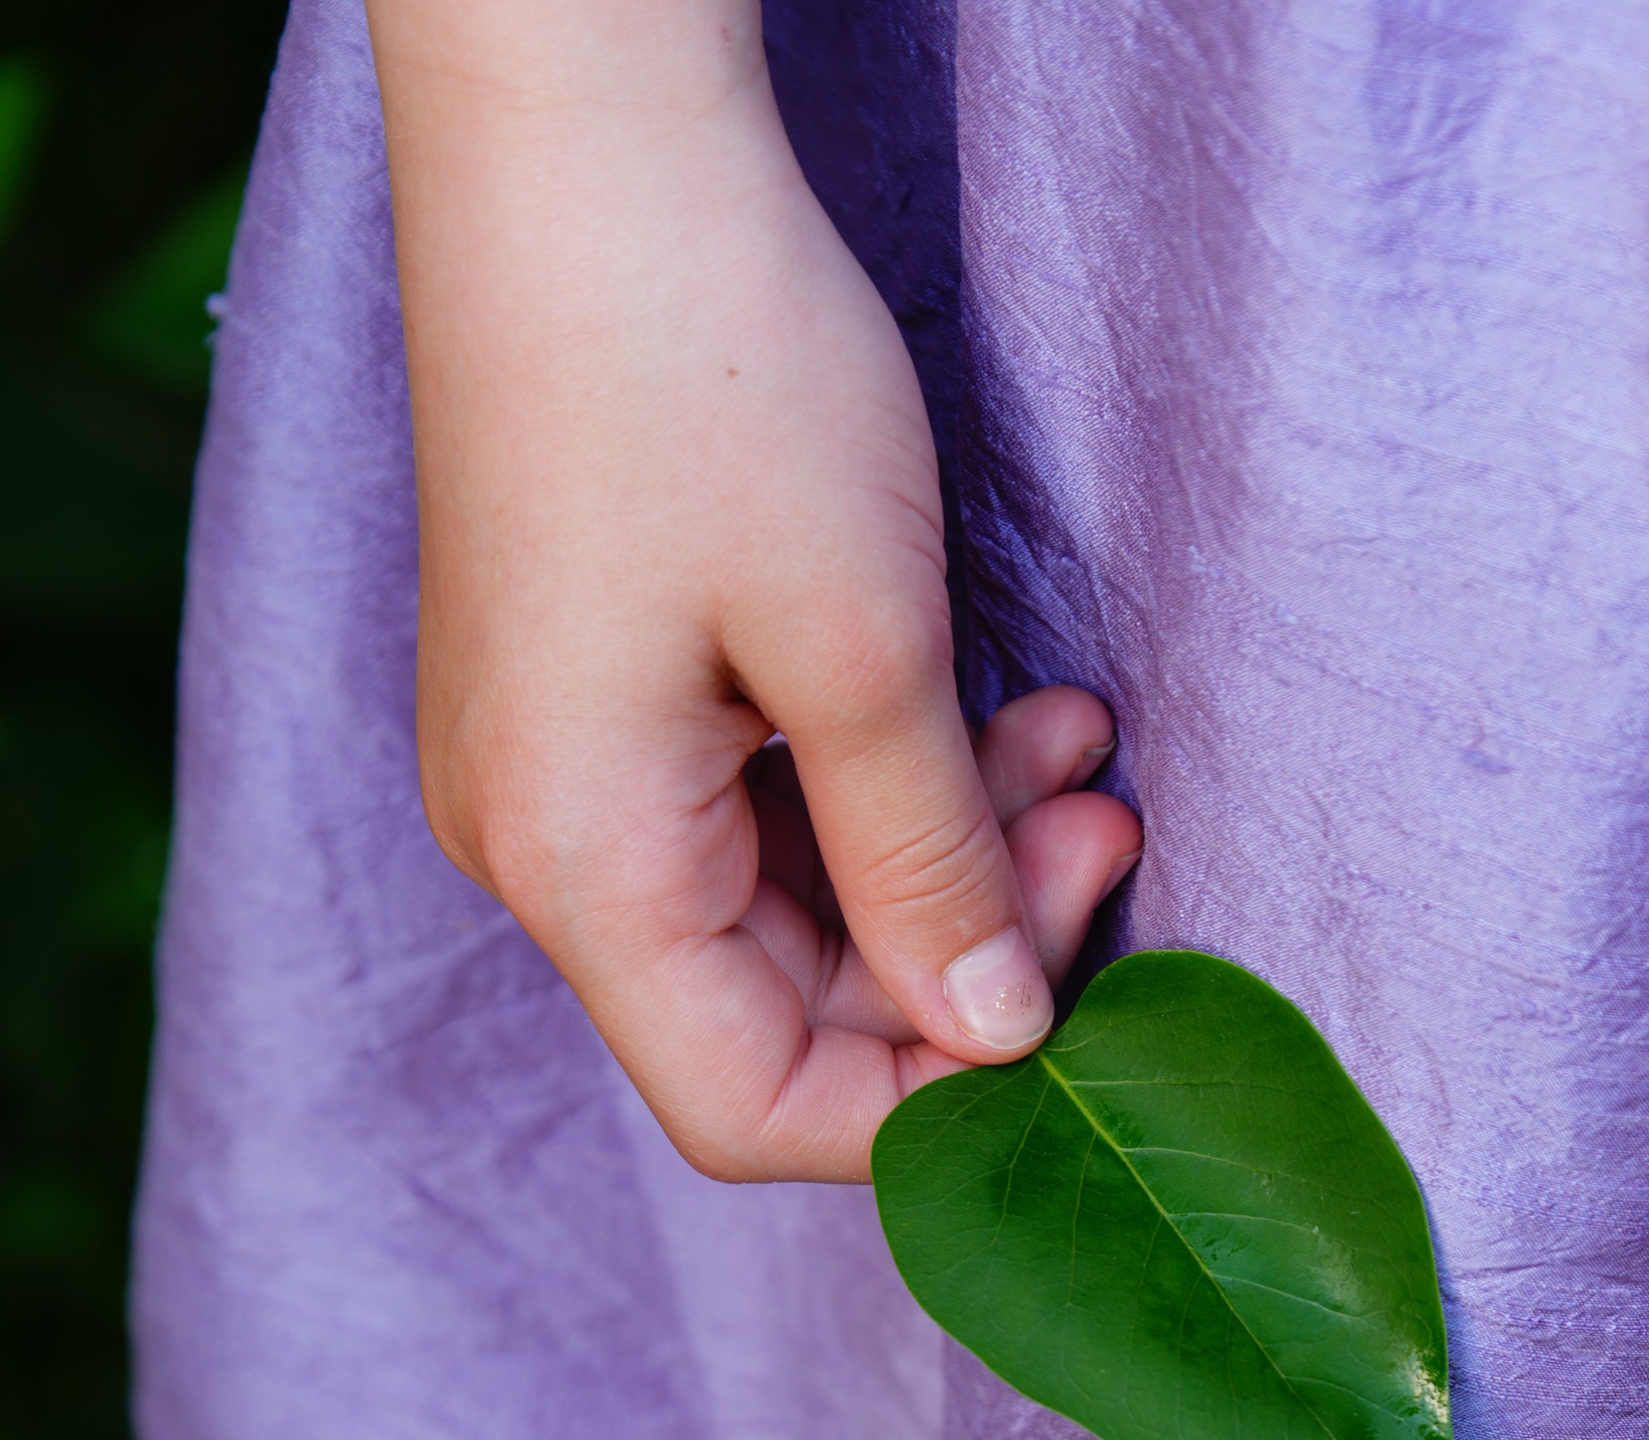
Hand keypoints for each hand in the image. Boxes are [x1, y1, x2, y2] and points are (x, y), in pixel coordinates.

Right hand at [367, 0, 1142, 1182]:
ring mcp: (558, 767)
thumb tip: (999, 1040)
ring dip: (949, 850)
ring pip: (789, 903)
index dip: (923, 1105)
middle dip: (967, 943)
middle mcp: (538, 845)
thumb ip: (933, 871)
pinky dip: (886, 781)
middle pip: (780, 1006)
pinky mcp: (594, 689)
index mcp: (578, 865)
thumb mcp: (863, 646)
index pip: (750, 1104)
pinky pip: (755, 808)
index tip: (1073, 1021)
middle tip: (1110, 829)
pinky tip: (1000, 708)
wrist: (578, 124)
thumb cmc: (703, 364)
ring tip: (1079, 747)